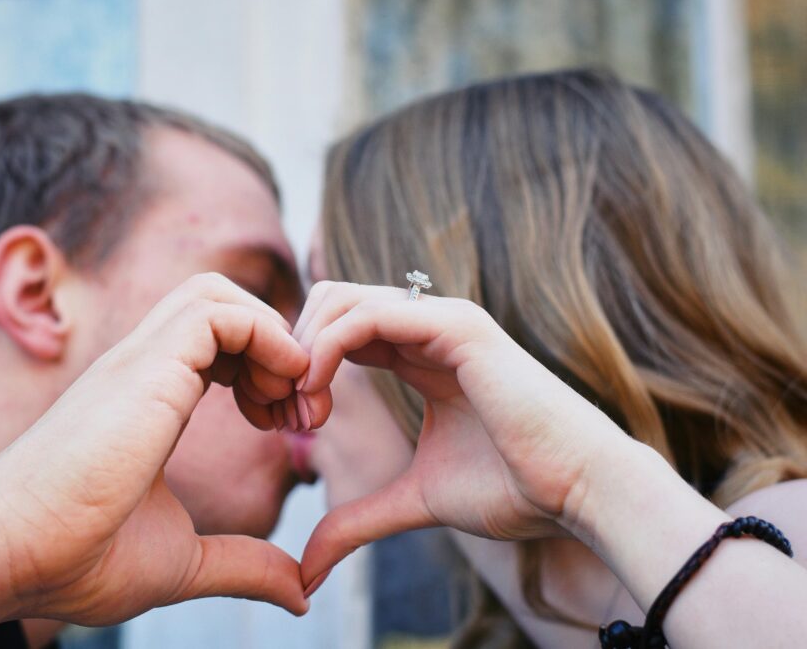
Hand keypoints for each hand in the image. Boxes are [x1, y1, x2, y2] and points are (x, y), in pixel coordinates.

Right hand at [0, 273, 310, 623]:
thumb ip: (243, 566)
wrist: (9, 553)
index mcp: (150, 398)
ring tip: (288, 400)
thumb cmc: (76, 558)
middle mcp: (145, 368)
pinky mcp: (147, 366)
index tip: (288, 428)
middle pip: (219, 302)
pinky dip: (265, 336)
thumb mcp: (184, 561)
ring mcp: (141, 360)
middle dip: (277, 343)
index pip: (217, 342)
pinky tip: (278, 390)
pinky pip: (218, 313)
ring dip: (273, 336)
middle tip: (298, 411)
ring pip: (217, 293)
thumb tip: (300, 593)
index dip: (267, 369)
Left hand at [294, 282, 635, 592]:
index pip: (337, 329)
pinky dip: (325, 351)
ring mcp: (441, 319)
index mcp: (418, 352)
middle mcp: (426, 325)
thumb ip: (358, 519)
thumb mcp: (413, 500)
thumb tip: (307, 567)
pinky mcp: (455, 326)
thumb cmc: (513, 490)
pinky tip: (317, 398)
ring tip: (301, 412)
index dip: (301, 369)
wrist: (578, 492)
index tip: (289, 425)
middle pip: (328, 301)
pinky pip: (366, 317)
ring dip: (302, 351)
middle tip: (286, 415)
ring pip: (339, 298)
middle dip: (291, 352)